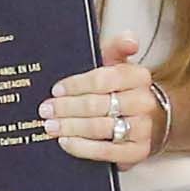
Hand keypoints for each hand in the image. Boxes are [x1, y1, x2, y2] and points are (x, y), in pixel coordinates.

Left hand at [45, 53, 164, 169]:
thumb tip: (130, 39)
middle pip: (97, 105)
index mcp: (139, 76)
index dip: (76, 85)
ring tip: (50, 126)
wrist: (144, 119)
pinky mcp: (137, 151)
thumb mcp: (117, 65)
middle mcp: (143, 102)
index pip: (103, 79)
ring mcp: (142, 128)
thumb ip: (116, 48)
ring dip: (70, 127)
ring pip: (99, 127)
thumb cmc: (121, 90)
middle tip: (46, 109)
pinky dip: (82, 147)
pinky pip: (106, 151)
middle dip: (66, 108)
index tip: (56, 89)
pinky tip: (65, 141)